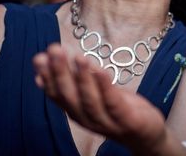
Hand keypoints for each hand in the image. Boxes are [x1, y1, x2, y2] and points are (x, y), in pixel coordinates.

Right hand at [33, 45, 169, 152]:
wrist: (146, 135)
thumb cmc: (118, 109)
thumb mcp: (94, 95)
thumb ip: (76, 82)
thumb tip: (51, 64)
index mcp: (77, 112)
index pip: (57, 95)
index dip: (47, 77)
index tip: (39, 57)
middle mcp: (87, 118)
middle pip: (70, 96)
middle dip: (60, 73)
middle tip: (55, 50)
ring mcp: (106, 121)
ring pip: (90, 100)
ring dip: (83, 78)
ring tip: (78, 57)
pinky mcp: (126, 120)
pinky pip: (113, 102)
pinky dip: (106, 86)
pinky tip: (101, 70)